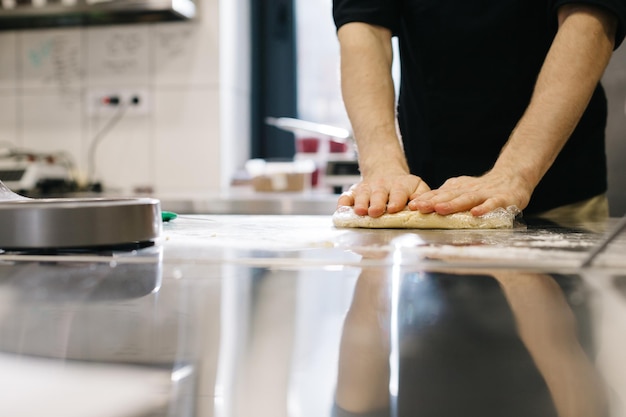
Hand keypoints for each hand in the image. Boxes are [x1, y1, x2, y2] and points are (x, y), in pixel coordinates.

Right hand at [337, 174, 430, 217]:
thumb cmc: (404, 187)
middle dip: (376, 203)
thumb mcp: (417, 187)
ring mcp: (366, 189)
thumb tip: (419, 207)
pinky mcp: (353, 192)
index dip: (396, 200)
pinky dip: (343, 203)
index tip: (393, 208)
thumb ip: (421, 196)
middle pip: (378, 194)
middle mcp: (381, 186)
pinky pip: (346, 196)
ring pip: (362, 195)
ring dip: (360, 203)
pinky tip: (342, 209)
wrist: (385, 172)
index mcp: (399, 186)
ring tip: (360, 211)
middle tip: (375, 211)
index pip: (399, 192)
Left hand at [409, 171, 531, 215]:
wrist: (511, 177)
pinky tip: (475, 214)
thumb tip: (424, 203)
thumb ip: (446, 195)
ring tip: (440, 209)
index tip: (411, 205)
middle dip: (433, 202)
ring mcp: (484, 195)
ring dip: (453, 204)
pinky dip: (484, 209)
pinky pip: (492, 205)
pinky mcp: (501, 199)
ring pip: (467, 199)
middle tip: (419, 207)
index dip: (425, 199)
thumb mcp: (462, 189)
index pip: (439, 194)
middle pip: (449, 196)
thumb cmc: (483, 188)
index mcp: (458, 189)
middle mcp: (468, 191)